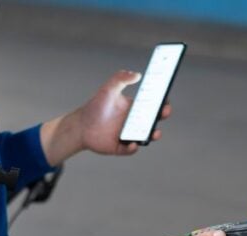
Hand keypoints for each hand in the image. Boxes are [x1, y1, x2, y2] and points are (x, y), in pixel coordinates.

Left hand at [40, 71, 171, 164]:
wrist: (81, 125)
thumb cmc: (95, 106)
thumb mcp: (108, 89)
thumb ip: (120, 78)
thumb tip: (137, 74)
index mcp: (134, 108)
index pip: (152, 106)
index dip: (161, 103)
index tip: (165, 100)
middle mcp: (134, 122)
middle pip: (153, 120)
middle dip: (162, 117)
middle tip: (165, 112)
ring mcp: (129, 135)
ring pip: (146, 137)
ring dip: (153, 135)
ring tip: (154, 132)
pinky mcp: (120, 147)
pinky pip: (130, 149)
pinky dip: (133, 148)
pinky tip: (133, 144)